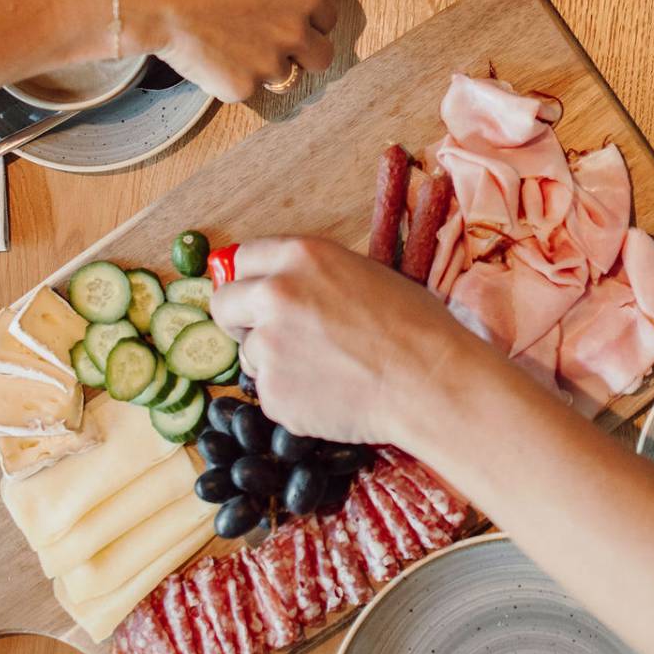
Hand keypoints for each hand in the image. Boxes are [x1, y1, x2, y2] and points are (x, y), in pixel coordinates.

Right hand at [116, 0, 339, 103]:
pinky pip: (245, 89)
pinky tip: (209, 57)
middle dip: (303, 54)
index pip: (329, 19)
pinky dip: (231, 79)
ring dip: (264, 67)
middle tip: (275, 46)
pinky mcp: (242, 88)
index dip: (311, 20)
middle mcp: (296, 31)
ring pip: (282, 76)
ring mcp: (271, 64)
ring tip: (230, 46)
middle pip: (321, 57)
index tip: (294, 20)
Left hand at [211, 234, 470, 445]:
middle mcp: (274, 295)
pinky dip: (292, 396)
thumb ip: (314, 276)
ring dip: (274, 362)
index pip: (242, 259)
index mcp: (300, 257)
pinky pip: (269, 393)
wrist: (428, 382)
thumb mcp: (364, 274)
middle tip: (274, 335)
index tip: (255, 296)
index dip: (250, 280)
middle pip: (224, 304)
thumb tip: (286, 285)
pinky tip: (331, 393)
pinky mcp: (272, 394)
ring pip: (249, 353)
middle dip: (241, 320)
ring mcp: (268, 347)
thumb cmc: (414, 326)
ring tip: (326, 369)